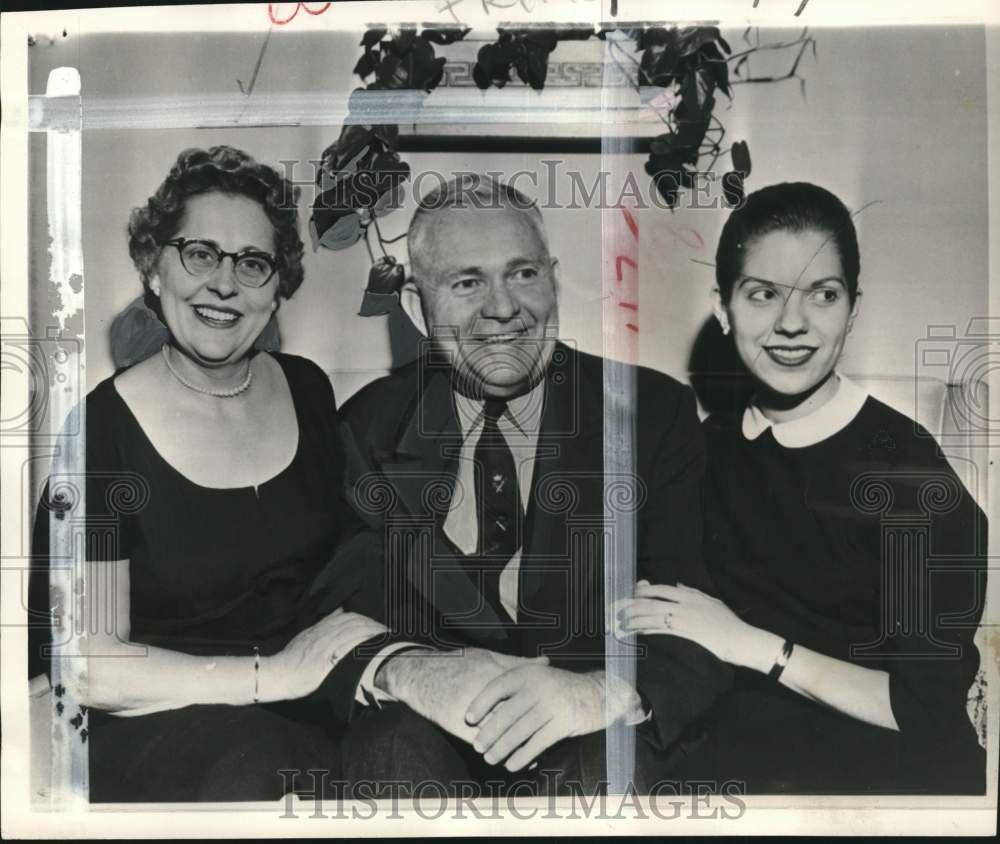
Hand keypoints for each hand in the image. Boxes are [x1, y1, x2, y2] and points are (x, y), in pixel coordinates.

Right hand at [261, 609, 386, 700]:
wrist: (279, 673)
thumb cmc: (292, 657)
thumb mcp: (308, 634)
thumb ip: (325, 623)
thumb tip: (341, 610)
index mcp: (322, 627)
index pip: (350, 618)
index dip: (368, 621)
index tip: (380, 628)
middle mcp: (325, 633)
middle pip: (356, 625)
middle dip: (374, 628)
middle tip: (388, 635)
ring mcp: (326, 647)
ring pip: (354, 635)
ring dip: (372, 637)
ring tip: (386, 643)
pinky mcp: (325, 661)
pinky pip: (347, 652)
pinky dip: (362, 649)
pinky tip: (373, 652)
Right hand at [379, 647, 545, 744]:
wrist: (420, 675)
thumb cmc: (456, 663)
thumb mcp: (485, 656)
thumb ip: (516, 662)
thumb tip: (545, 662)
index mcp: (491, 673)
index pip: (521, 690)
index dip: (539, 702)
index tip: (556, 709)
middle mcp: (483, 692)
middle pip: (513, 712)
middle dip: (531, 724)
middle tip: (550, 733)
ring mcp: (470, 709)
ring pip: (500, 730)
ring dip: (517, 743)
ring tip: (536, 752)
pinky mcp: (458, 725)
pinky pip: (482, 742)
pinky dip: (498, 751)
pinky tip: (511, 761)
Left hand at [465, 665, 620, 771]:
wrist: (597, 693)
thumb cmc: (561, 688)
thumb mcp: (539, 677)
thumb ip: (517, 683)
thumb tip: (486, 702)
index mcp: (528, 673)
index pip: (498, 687)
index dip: (481, 703)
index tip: (468, 719)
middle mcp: (539, 686)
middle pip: (507, 713)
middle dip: (489, 732)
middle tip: (477, 746)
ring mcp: (552, 704)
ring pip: (520, 730)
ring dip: (502, 747)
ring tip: (490, 758)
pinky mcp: (563, 722)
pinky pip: (537, 743)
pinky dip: (522, 756)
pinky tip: (511, 765)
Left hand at [616, 580, 781, 671]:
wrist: (741, 639)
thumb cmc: (729, 622)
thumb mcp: (712, 602)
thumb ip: (693, 593)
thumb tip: (678, 585)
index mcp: (690, 595)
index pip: (661, 589)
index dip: (643, 590)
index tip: (631, 593)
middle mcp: (684, 604)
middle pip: (651, 601)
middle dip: (632, 605)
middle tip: (619, 609)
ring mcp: (684, 618)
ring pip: (652, 615)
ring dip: (635, 618)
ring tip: (622, 622)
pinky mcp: (685, 633)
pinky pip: (660, 629)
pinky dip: (647, 629)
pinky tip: (637, 631)